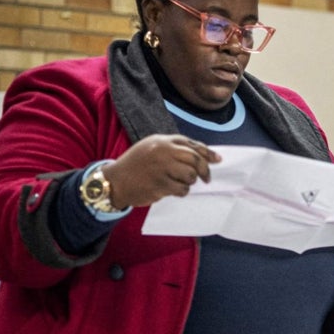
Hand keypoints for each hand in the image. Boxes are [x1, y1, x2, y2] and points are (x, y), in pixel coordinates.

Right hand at [104, 135, 221, 208]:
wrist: (115, 181)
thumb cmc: (136, 165)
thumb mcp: (152, 148)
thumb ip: (174, 149)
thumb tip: (202, 156)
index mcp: (162, 141)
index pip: (191, 145)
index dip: (207, 153)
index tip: (218, 160)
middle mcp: (163, 151)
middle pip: (195, 159)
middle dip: (204, 170)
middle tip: (206, 178)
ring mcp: (161, 168)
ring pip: (190, 175)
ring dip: (189, 182)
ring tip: (179, 183)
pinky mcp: (160, 184)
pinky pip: (182, 189)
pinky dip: (181, 192)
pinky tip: (172, 190)